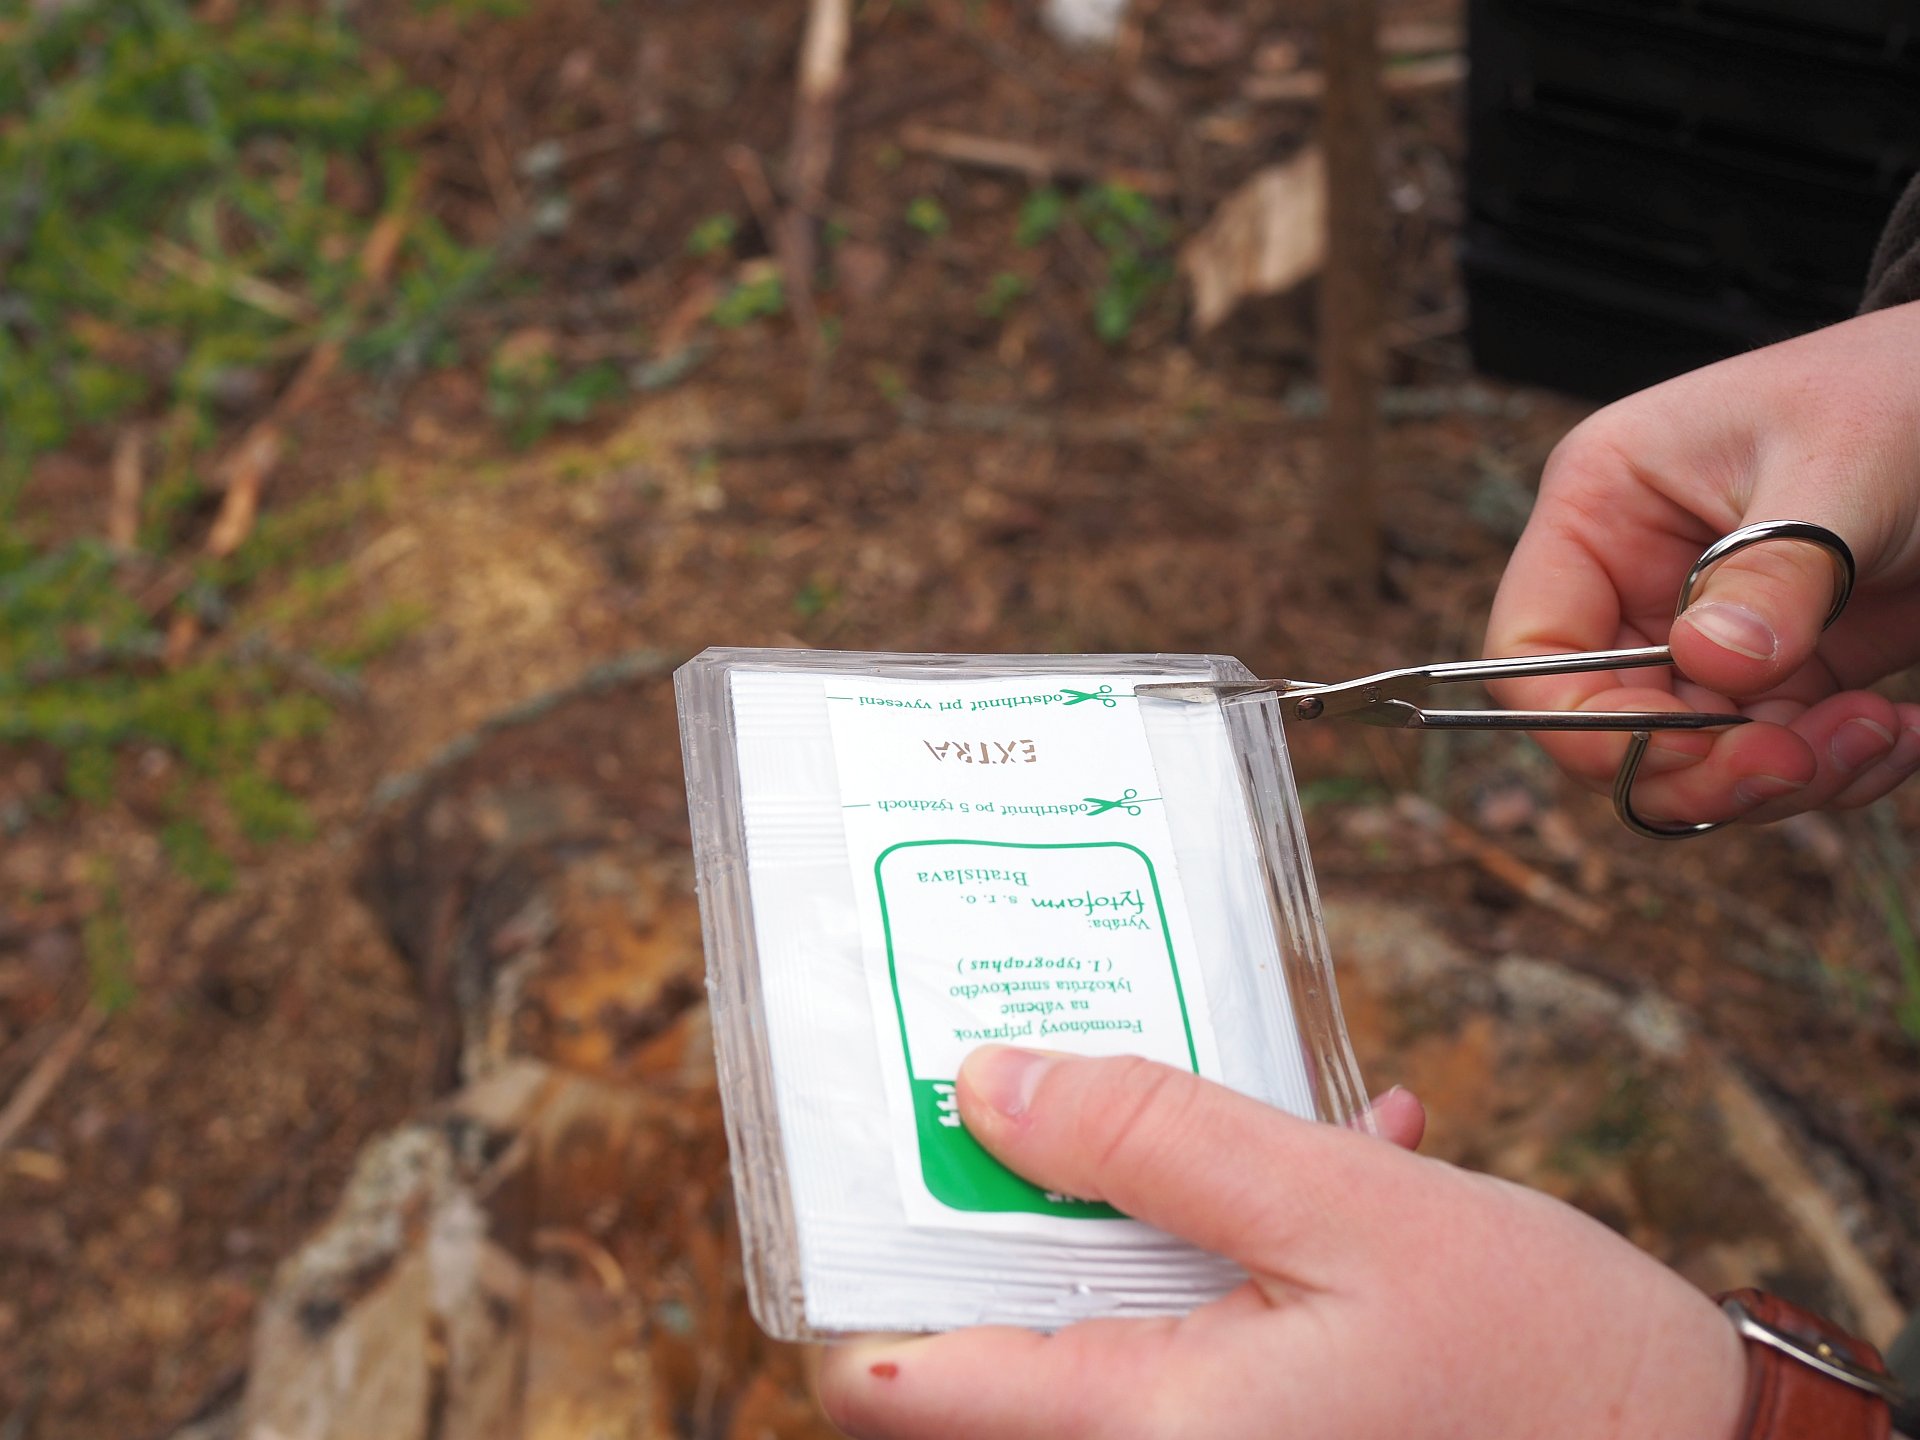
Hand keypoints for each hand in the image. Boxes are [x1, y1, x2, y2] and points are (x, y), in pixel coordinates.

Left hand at [818, 1047, 1744, 1439]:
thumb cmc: (1542, 1360)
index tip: (876, 1148)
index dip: (855, 1265)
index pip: (893, 1384)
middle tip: (1039, 1079)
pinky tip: (1324, 1156)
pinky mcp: (1255, 1428)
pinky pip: (1183, 1328)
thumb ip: (1155, 1139)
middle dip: (1008, 1199)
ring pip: (1091, 1315)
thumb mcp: (1342, 1209)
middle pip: (984, 1340)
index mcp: (1145, 1431)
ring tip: (1210, 1111)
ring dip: (1132, 1203)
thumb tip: (989, 1085)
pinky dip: (1217, 1244)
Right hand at [1485, 300, 1919, 825]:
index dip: (1589, 721)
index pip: (1533, 651)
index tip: (1697, 747)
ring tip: (1880, 731)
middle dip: (1702, 769)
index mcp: (1600, 509)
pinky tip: (1899, 731)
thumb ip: (1774, 573)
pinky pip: (1770, 757)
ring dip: (1787, 777)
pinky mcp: (1777, 669)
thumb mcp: (1840, 468)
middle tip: (1797, 766)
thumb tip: (1715, 669)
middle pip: (1608, 727)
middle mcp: (1634, 580)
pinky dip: (1835, 769)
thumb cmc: (1901, 392)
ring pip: (1692, 761)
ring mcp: (1703, 632)